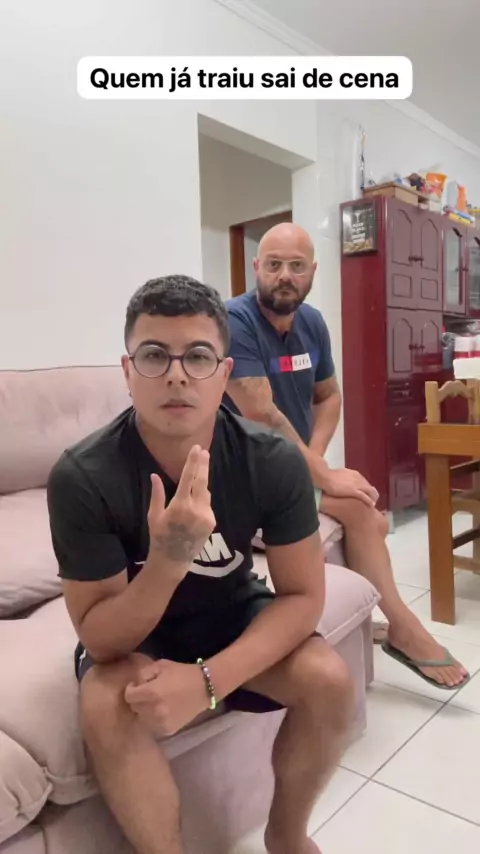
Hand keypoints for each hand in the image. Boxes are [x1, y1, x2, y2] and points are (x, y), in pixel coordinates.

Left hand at [124, 659, 209, 736]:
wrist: (204, 687)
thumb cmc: (182, 673)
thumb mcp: (161, 665)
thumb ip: (144, 673)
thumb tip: (135, 684)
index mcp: (151, 693)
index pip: (128, 696)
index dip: (131, 689)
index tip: (137, 686)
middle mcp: (154, 710)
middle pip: (134, 708)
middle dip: (138, 700)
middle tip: (148, 694)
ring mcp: (161, 722)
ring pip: (142, 718)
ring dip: (145, 711)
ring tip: (155, 703)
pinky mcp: (168, 730)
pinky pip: (153, 726)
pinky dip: (154, 719)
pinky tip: (163, 711)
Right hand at [148, 445, 215, 568]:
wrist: (173, 559)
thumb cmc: (159, 536)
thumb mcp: (153, 515)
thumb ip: (157, 494)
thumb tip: (154, 476)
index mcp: (179, 505)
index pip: (188, 478)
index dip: (193, 462)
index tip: (197, 449)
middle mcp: (195, 509)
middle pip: (202, 481)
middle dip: (203, 465)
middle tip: (204, 452)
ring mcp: (206, 516)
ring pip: (205, 493)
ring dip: (200, 485)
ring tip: (195, 480)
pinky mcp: (211, 522)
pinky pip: (207, 505)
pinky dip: (201, 500)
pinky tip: (194, 504)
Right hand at [322, 468, 378, 506]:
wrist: (324, 476)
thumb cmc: (328, 476)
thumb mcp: (339, 475)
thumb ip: (344, 478)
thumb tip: (342, 481)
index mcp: (354, 474)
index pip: (363, 481)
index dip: (366, 487)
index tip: (366, 492)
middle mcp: (358, 478)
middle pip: (368, 486)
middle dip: (371, 492)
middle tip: (373, 498)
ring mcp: (356, 484)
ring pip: (369, 491)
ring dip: (372, 497)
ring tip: (374, 503)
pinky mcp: (354, 491)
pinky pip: (365, 497)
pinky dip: (369, 501)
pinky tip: (371, 505)